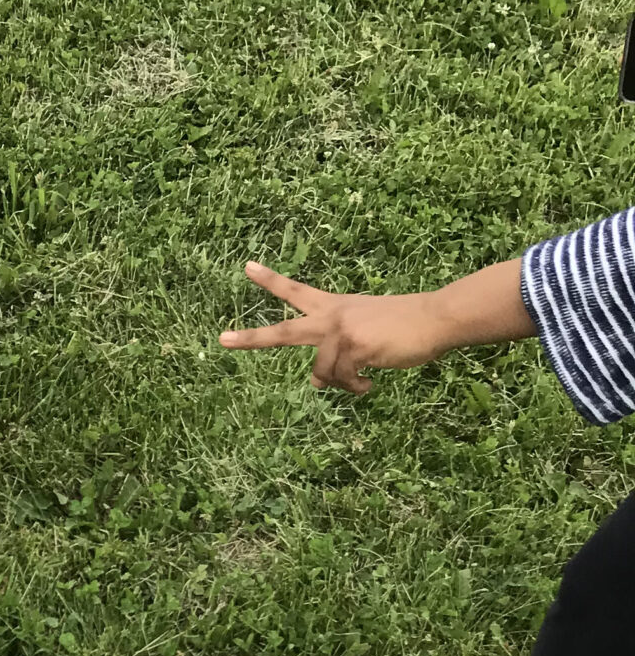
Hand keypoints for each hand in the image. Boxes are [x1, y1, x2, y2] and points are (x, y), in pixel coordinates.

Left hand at [218, 260, 451, 394]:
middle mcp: (332, 316)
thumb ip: (336, 356)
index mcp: (334, 307)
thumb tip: (316, 385)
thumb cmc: (404, 329)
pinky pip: (340, 379)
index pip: (296, 292)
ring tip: (361, 383)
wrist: (434, 318)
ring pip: (321, 372)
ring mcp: (341, 329)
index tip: (247, 268)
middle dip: (252, 338)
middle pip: (284, 330)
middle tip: (221, 340)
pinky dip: (354, 388)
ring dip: (342, 384)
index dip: (271, 281)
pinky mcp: (353, 345)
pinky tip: (368, 385)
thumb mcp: (364, 340)